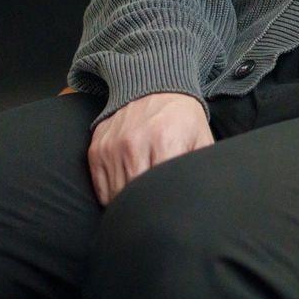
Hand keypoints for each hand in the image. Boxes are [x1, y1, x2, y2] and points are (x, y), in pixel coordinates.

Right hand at [88, 91, 212, 204]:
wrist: (152, 87)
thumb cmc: (181, 118)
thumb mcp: (201, 137)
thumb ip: (200, 167)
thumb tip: (202, 197)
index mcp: (165, 141)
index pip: (160, 189)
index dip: (166, 204)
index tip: (171, 208)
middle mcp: (134, 144)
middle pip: (136, 196)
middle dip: (147, 207)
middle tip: (157, 210)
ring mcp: (112, 148)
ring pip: (116, 196)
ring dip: (128, 203)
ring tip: (143, 200)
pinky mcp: (96, 151)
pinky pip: (101, 189)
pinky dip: (112, 196)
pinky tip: (127, 190)